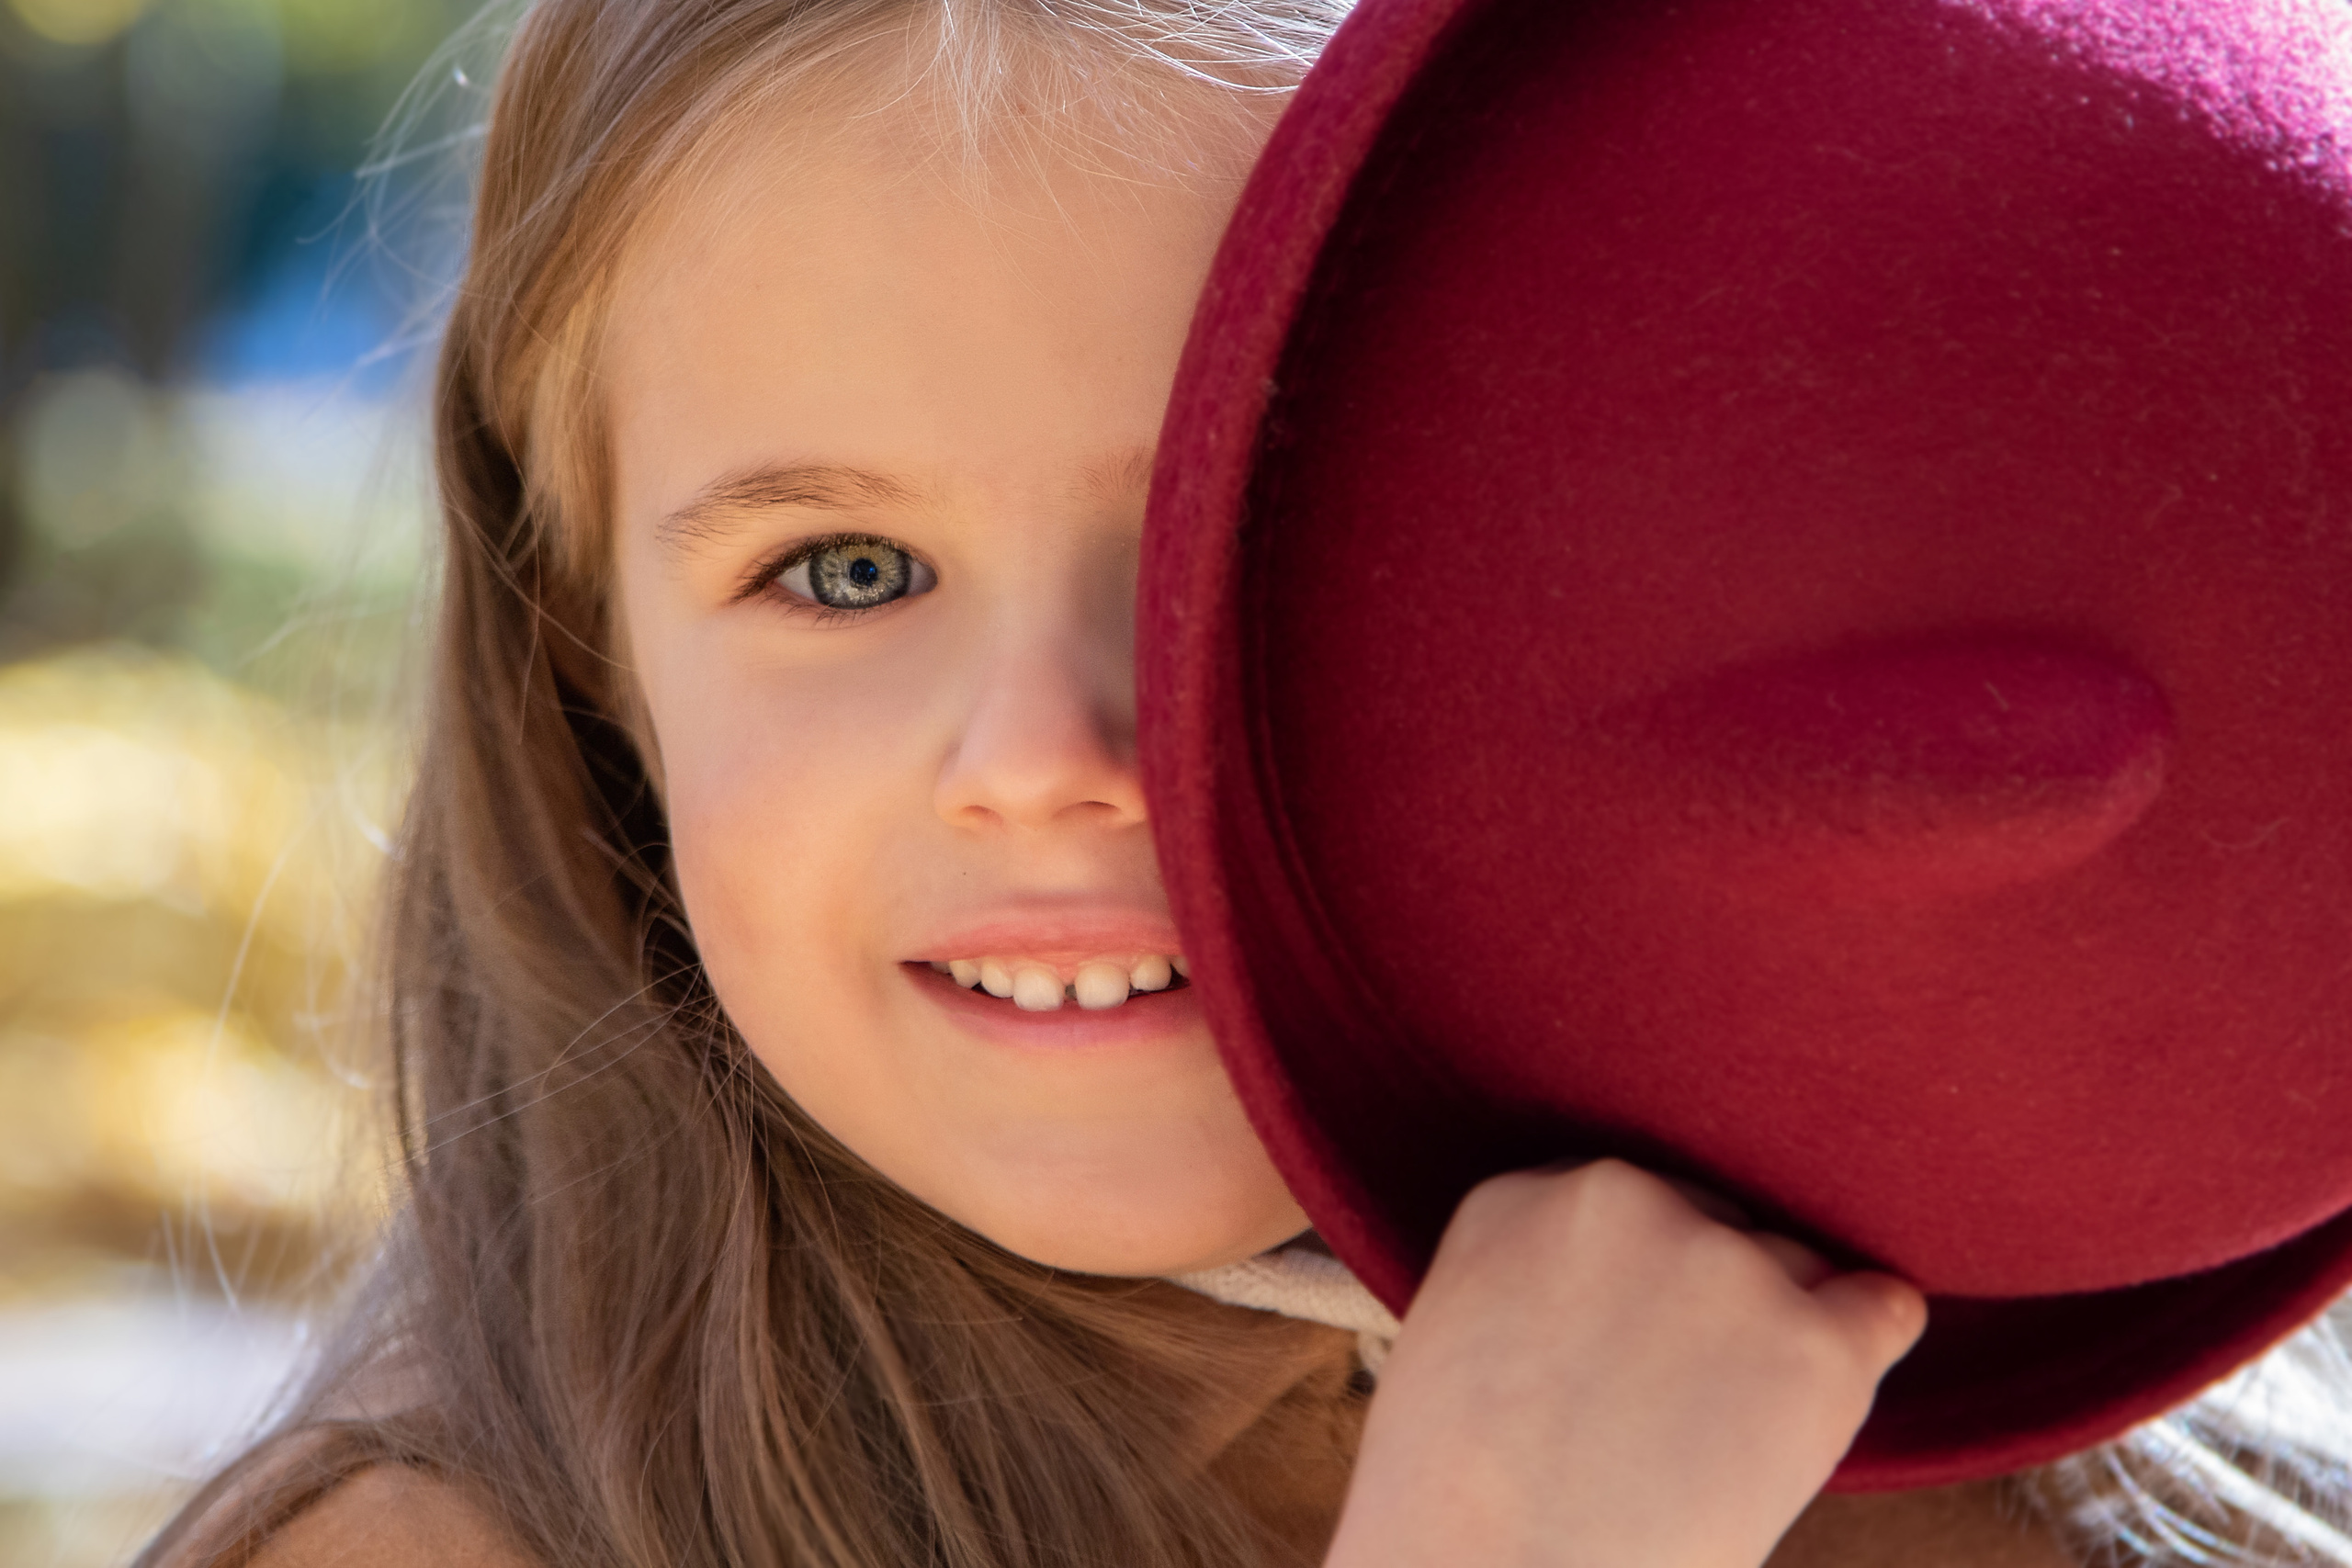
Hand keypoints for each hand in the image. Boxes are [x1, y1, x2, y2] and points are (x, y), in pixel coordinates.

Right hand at [1323, 1160, 1926, 1567]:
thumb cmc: (1461, 1508)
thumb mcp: (1458, 1345)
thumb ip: (1543, 1284)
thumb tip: (1651, 1301)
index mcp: (1520, 1195)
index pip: (1628, 1207)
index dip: (1633, 1292)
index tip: (1607, 1363)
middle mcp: (1624, 1198)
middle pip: (1717, 1228)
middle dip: (1706, 1311)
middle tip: (1657, 1419)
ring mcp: (1723, 1264)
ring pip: (1795, 1276)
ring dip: (1772, 1348)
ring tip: (1703, 1451)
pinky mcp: (1812, 1343)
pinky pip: (1885, 1312)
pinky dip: (1865, 1356)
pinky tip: (1807, 1417)